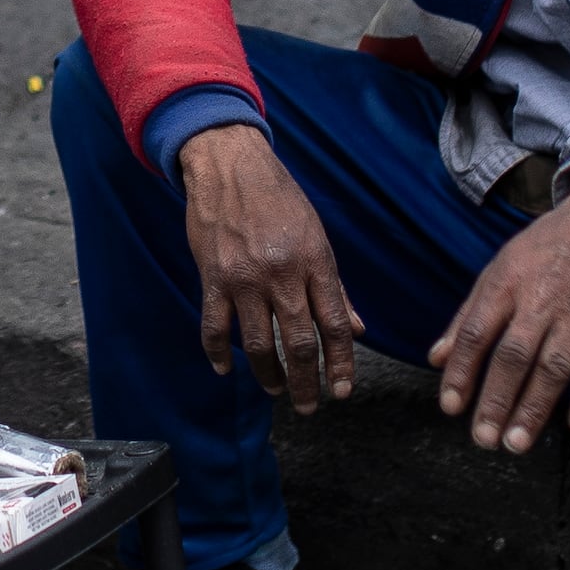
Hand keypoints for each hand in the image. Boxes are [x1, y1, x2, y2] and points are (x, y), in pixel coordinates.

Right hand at [176, 125, 359, 411]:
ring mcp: (244, 278)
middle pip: (298, 343)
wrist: (229, 164)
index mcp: (315, 262)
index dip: (341, 363)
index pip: (334, 324)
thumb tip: (356, 330)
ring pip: (258, 343)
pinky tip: (227, 370)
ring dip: (268, 375)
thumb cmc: (279, 199)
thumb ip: (335, 286)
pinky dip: (219, 354)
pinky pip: (214, 327)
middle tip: (309, 406)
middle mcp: (282, 274)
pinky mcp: (212, 277)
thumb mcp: (317, 235)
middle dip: (306, 382)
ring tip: (275, 391)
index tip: (343, 390)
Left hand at [430, 179, 569, 450]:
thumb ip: (467, 316)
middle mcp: (540, 302)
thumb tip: (438, 359)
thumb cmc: (546, 247)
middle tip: (482, 438)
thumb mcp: (498, 269)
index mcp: (506, 285)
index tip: (450, 407)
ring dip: (536, 408)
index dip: (461, 372)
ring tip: (517, 442)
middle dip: (496, 400)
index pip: (476, 333)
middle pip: (514, 357)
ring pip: (554, 369)